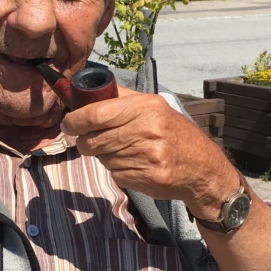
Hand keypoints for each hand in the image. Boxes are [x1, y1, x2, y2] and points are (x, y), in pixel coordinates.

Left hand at [61, 86, 238, 219]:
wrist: (202, 166)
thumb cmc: (172, 132)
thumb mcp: (153, 106)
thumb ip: (122, 98)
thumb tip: (86, 92)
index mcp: (146, 107)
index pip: (97, 114)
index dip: (75, 120)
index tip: (68, 124)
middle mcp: (148, 130)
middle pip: (94, 139)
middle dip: (84, 142)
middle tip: (88, 140)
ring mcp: (148, 156)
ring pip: (102, 158)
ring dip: (103, 156)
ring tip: (121, 151)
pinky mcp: (147, 177)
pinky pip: (115, 174)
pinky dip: (117, 170)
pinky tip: (133, 164)